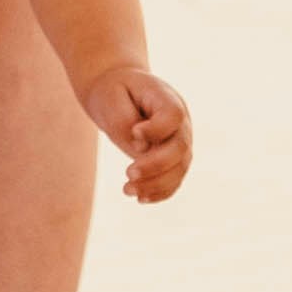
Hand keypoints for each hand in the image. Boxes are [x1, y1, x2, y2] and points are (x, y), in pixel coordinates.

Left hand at [86, 66, 190, 203]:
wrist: (119, 95)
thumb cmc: (114, 93)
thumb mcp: (111, 97)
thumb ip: (125, 120)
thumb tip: (141, 149)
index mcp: (166, 98)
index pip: (173, 115)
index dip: (158, 129)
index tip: (134, 133)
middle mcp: (180, 122)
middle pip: (180, 147)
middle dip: (156, 164)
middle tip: (128, 173)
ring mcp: (180, 142)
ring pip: (179, 168)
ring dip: (155, 184)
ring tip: (127, 190)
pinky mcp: (174, 160)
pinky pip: (174, 180)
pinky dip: (159, 192)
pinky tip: (140, 198)